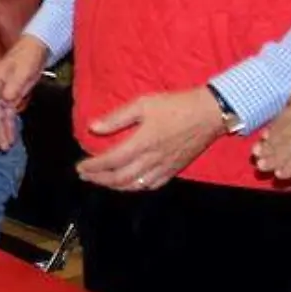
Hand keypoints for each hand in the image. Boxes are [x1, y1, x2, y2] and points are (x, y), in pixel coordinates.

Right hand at [0, 36, 47, 148]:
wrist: (36, 50)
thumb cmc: (27, 56)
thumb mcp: (22, 69)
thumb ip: (15, 84)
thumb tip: (7, 99)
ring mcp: (3, 95)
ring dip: (1, 131)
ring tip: (4, 147)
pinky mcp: (12, 98)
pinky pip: (9, 115)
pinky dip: (10, 127)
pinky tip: (11, 138)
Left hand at [77, 87, 227, 190]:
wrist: (210, 113)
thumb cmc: (176, 105)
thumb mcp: (143, 104)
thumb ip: (117, 118)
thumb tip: (93, 127)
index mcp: (142, 143)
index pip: (111, 161)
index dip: (93, 166)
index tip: (80, 167)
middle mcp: (152, 159)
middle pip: (119, 178)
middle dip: (99, 179)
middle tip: (85, 175)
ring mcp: (165, 167)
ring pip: (135, 185)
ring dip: (114, 186)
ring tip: (102, 180)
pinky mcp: (175, 169)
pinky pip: (152, 185)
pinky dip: (136, 188)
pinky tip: (129, 184)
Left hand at [254, 67, 290, 182]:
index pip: (288, 114)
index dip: (276, 126)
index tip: (266, 135)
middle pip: (284, 132)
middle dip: (270, 145)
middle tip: (258, 154)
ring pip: (289, 147)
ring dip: (274, 158)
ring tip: (263, 166)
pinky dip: (289, 168)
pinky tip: (281, 174)